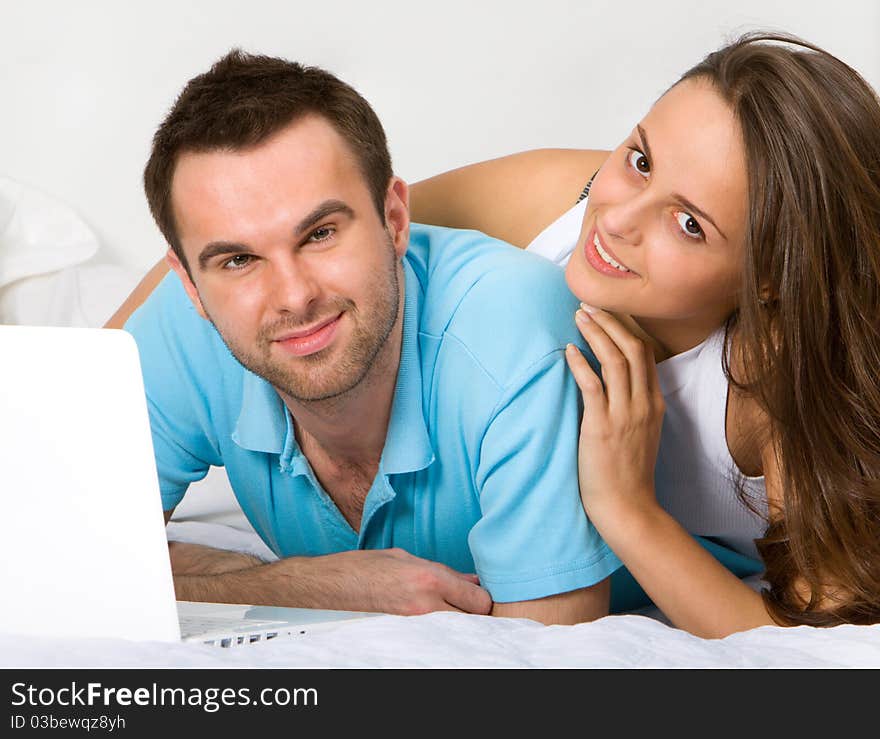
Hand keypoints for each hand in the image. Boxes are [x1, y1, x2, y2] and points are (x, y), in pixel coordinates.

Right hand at [281, 548, 493, 616]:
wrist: (329, 587)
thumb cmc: (364, 567)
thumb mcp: (405, 558)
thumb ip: (443, 571)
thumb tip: (471, 581)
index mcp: (428, 578)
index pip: (478, 600)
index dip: (482, 597)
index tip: (478, 593)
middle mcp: (425, 604)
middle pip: (472, 619)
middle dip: (474, 612)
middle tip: (468, 605)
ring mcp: (414, 624)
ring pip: (455, 630)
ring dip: (458, 621)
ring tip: (450, 611)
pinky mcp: (404, 635)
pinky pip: (434, 635)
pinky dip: (440, 629)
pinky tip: (432, 620)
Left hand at [564, 304, 664, 529]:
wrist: (628, 508)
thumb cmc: (627, 475)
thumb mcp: (639, 434)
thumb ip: (631, 408)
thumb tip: (607, 385)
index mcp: (654, 405)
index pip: (645, 355)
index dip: (625, 329)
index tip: (606, 313)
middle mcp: (644, 405)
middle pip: (632, 349)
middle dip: (610, 322)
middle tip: (588, 305)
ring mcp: (625, 416)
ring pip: (615, 361)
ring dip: (595, 334)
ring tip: (578, 317)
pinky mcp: (602, 427)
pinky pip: (593, 386)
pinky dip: (581, 364)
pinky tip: (568, 350)